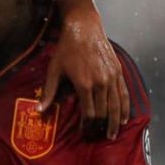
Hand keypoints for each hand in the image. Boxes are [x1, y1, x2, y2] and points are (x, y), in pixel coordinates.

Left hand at [38, 8, 129, 139]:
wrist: (84, 27)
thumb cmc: (66, 49)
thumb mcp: (54, 70)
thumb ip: (49, 92)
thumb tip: (39, 111)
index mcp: (84, 84)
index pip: (89, 114)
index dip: (87, 127)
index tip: (85, 134)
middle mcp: (101, 83)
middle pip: (104, 112)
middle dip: (101, 127)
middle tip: (97, 137)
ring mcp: (112, 77)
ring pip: (117, 106)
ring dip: (114, 122)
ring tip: (112, 134)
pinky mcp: (118, 71)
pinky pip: (124, 94)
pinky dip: (124, 108)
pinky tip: (123, 118)